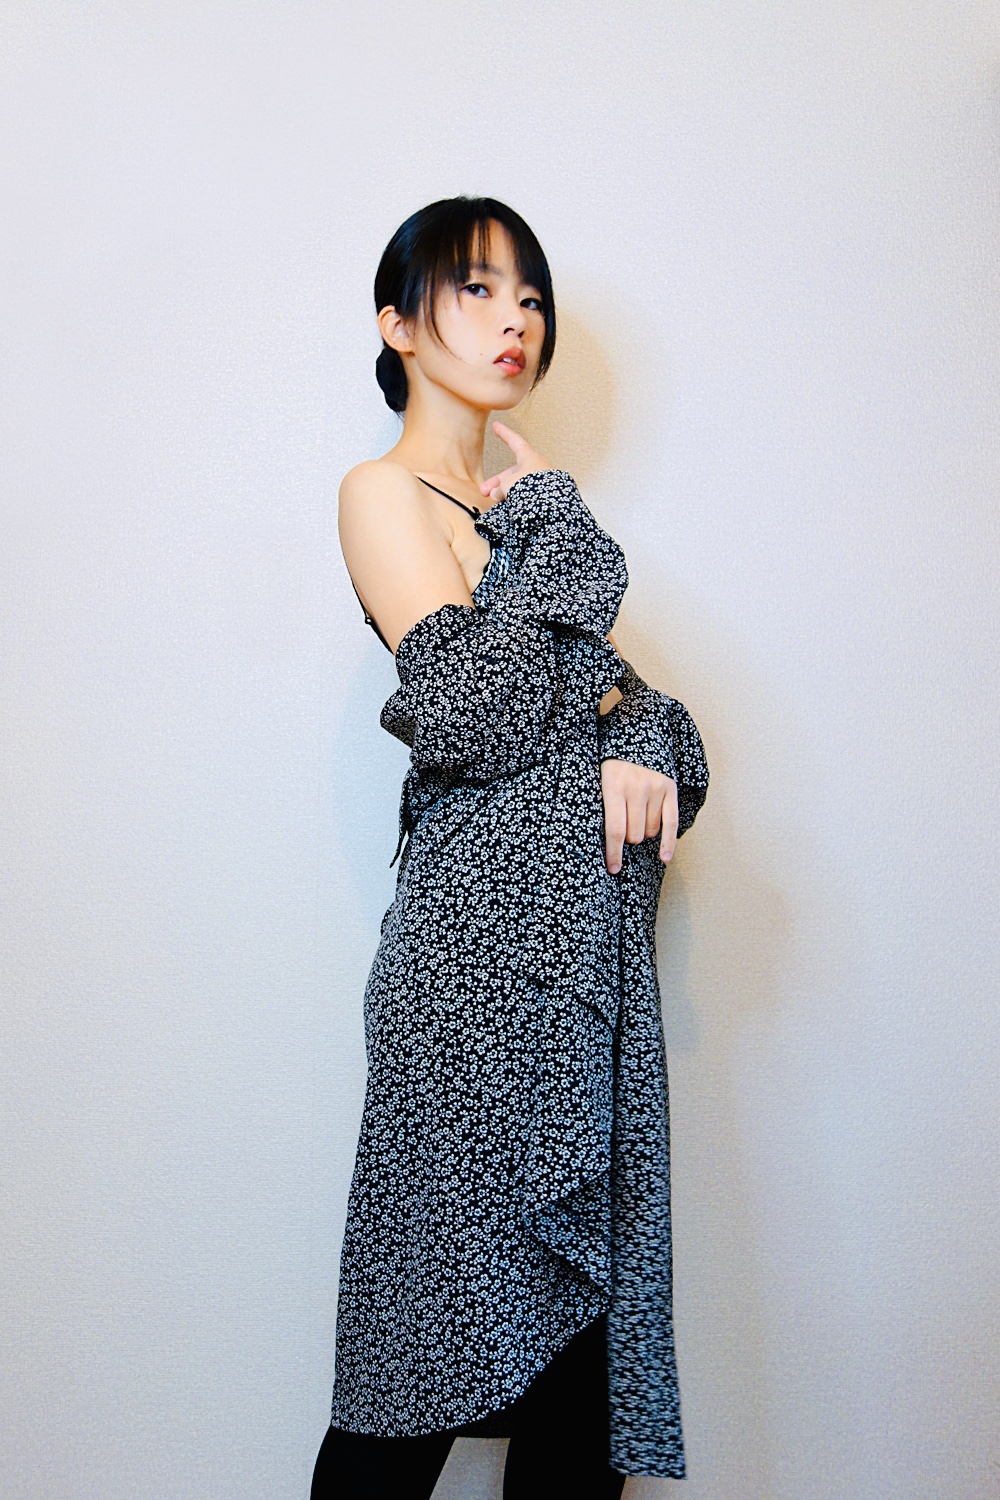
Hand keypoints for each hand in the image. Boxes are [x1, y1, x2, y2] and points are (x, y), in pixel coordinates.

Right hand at [480, 421, 549, 503]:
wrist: (550, 505)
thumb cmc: (531, 487)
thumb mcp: (508, 483)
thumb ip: (500, 486)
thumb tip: (497, 495)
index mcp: (529, 457)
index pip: (514, 441)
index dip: (504, 433)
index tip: (496, 425)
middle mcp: (535, 468)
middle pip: (512, 471)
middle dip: (497, 482)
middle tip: (485, 492)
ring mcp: (540, 482)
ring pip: (517, 485)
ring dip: (504, 492)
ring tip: (495, 501)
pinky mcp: (542, 496)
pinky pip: (525, 495)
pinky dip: (515, 499)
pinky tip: (507, 507)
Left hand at [601, 758, 678, 872]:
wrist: (634, 733)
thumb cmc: (611, 764)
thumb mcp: (599, 780)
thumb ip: (602, 806)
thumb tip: (604, 842)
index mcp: (614, 787)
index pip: (615, 829)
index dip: (614, 853)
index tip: (613, 869)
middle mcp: (636, 788)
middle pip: (634, 834)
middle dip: (628, 839)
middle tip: (624, 827)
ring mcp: (656, 788)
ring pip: (651, 831)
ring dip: (643, 833)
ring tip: (636, 817)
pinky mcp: (670, 789)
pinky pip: (671, 823)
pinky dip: (668, 843)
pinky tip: (664, 858)